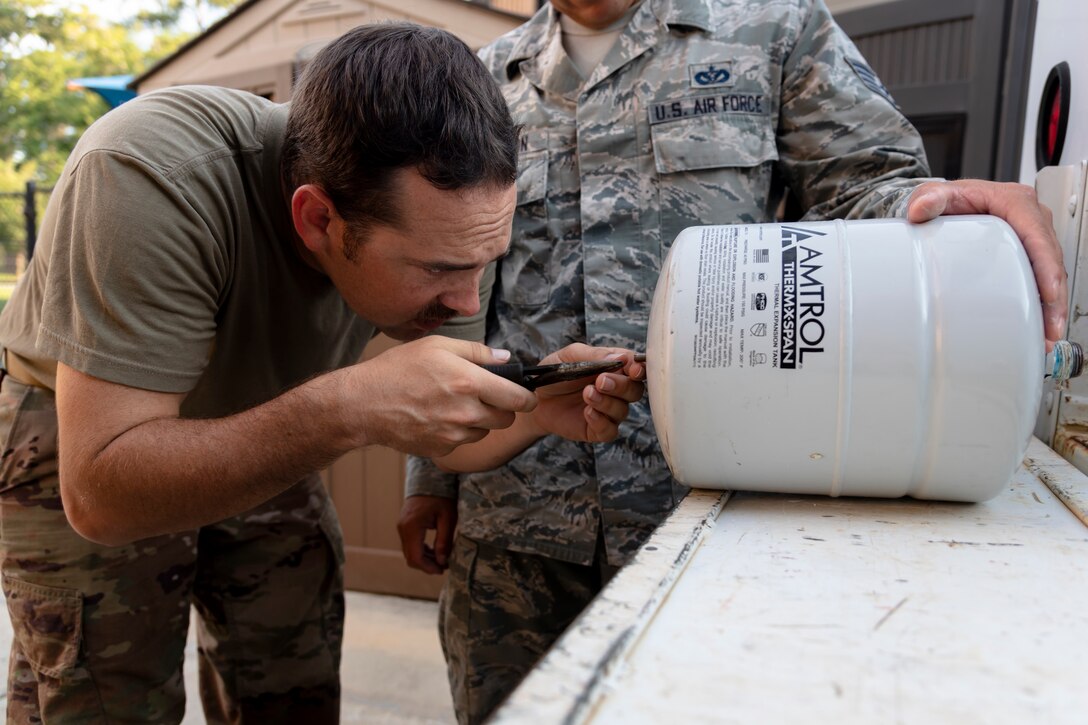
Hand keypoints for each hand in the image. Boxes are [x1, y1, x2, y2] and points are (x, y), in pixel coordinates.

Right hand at [349, 337, 536, 456]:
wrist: (363, 404)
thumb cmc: (397, 369)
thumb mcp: (437, 346)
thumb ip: (477, 352)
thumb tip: (505, 358)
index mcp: (469, 383)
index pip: (517, 399)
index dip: (527, 398)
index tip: (527, 396)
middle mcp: (465, 413)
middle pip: (505, 419)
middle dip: (502, 409)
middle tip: (485, 397)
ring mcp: (453, 435)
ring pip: (484, 432)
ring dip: (478, 422)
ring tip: (453, 405)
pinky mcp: (441, 450)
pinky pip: (461, 443)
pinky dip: (457, 433)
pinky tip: (437, 417)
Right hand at [397, 495, 456, 573]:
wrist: (429, 479)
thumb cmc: (441, 497)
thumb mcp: (447, 518)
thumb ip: (444, 541)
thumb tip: (442, 562)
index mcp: (412, 527)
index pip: (415, 557)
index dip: (428, 568)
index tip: (442, 570)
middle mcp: (403, 528)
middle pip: (411, 557)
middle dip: (426, 565)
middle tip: (444, 567)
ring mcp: (401, 527)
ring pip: (409, 552)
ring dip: (424, 559)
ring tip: (442, 560)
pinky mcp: (404, 526)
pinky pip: (410, 545)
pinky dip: (420, 551)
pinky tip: (434, 551)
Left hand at [530, 344, 645, 442]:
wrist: (534, 397)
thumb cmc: (555, 373)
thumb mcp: (570, 356)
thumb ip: (595, 355)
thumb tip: (621, 357)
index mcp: (613, 368)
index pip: (636, 368)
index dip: (639, 369)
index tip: (632, 369)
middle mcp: (615, 390)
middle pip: (634, 391)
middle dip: (621, 385)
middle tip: (601, 381)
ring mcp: (607, 411)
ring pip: (622, 410)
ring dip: (606, 402)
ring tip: (587, 394)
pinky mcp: (597, 429)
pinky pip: (610, 430)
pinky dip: (601, 421)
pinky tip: (587, 412)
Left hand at [907, 179, 1067, 348]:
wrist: (948, 205)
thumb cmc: (948, 200)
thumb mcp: (936, 196)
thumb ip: (929, 199)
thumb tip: (919, 210)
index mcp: (1016, 202)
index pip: (1037, 235)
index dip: (1047, 265)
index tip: (1049, 292)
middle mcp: (1032, 219)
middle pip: (1051, 260)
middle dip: (1054, 297)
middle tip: (1049, 328)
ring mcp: (1033, 238)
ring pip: (1051, 274)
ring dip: (1052, 307)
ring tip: (1047, 336)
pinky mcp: (1029, 254)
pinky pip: (1042, 279)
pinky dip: (1044, 304)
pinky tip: (1040, 327)